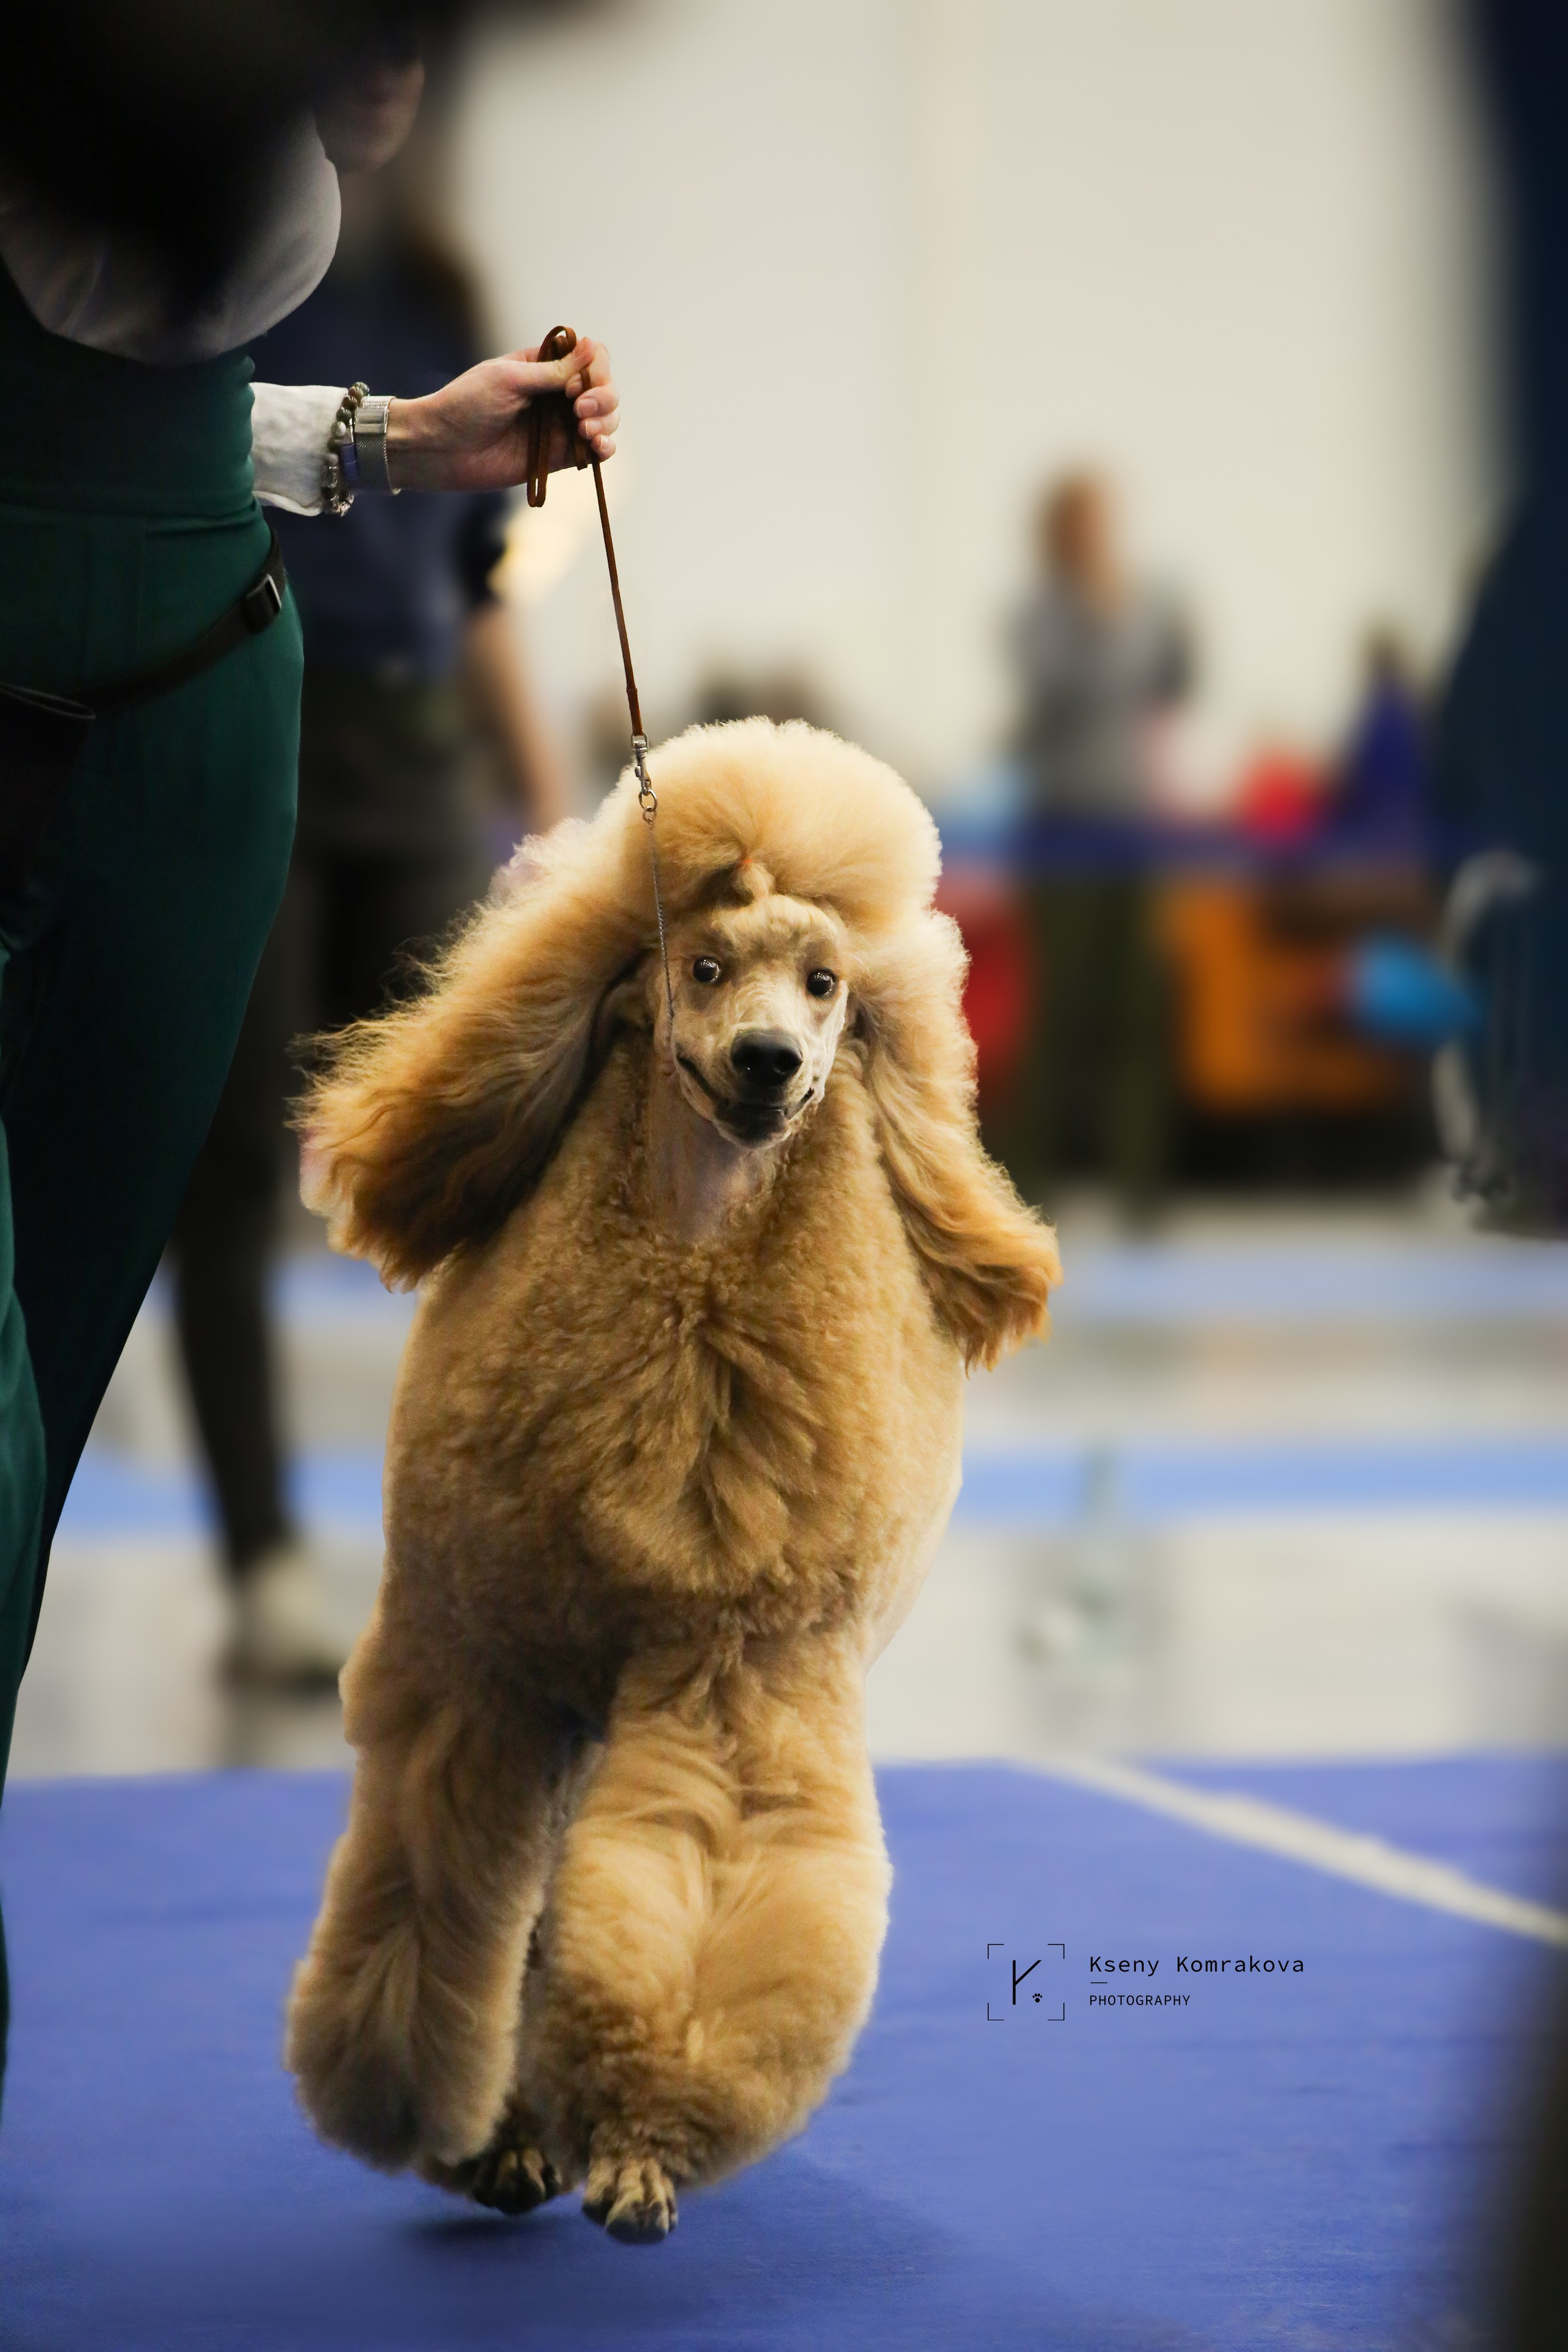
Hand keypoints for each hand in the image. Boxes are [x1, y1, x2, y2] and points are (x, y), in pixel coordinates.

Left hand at [385, 338, 617, 493]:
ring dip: (606, 422)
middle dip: (603, 397)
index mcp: (545, 365)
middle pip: (604, 389)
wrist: (442, 448)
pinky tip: (598, 447)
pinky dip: (604, 448)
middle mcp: (557, 393)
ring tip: (585, 431)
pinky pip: (594, 451)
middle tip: (580, 410)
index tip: (576, 386)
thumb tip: (593, 347)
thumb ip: (554, 371)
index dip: (596, 370)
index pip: (591, 359)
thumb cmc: (467, 405)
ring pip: (605, 419)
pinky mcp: (559, 457)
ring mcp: (560, 425)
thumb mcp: (510, 380)